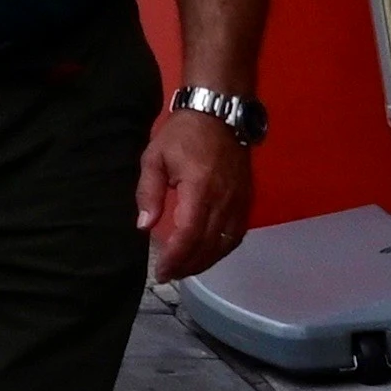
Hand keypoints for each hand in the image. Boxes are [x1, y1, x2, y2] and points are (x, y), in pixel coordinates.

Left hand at [136, 109, 252, 284]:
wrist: (219, 114)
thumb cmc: (182, 134)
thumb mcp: (155, 157)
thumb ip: (148, 192)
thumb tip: (144, 226)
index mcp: (200, 188)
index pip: (189, 234)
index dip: (175, 257)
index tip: (161, 271)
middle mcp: (224, 199)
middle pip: (208, 245)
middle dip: (188, 265)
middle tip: (168, 275)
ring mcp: (239, 201)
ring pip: (225, 243)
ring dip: (205, 262)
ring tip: (184, 270)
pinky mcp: (247, 200)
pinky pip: (237, 234)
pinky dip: (222, 249)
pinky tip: (207, 255)